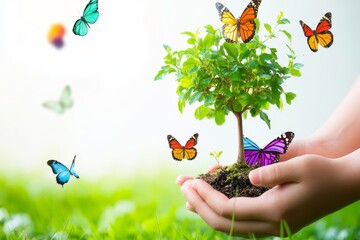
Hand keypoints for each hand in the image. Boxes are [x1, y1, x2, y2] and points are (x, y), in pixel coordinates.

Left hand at [177, 153, 359, 236]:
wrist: (345, 184)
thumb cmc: (324, 171)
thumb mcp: (300, 165)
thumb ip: (271, 172)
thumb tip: (248, 177)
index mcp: (275, 211)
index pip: (229, 210)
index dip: (206, 197)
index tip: (190, 183)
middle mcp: (272, 224)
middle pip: (225, 224)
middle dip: (200, 207)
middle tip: (183, 190)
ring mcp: (274, 226)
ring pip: (232, 227)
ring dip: (209, 212)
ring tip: (190, 197)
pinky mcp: (275, 221)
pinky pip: (242, 223)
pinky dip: (223, 214)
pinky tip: (211, 203)